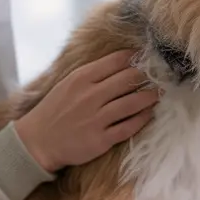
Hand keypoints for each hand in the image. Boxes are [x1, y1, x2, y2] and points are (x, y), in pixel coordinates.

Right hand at [15, 50, 159, 172]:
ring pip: (132, 102)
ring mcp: (96, 118)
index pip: (116, 61)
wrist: (38, 141)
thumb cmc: (55, 110)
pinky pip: (128, 126)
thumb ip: (92, 74)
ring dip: (150, 96)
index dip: (136, 58)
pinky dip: (142, 118)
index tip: (148, 58)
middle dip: (147, 75)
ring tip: (159, 93)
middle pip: (128, 79)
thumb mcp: (68, 84)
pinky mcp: (101, 139)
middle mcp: (90, 96)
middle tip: (161, 75)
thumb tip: (121, 62)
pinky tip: (150, 113)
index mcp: (81, 78)